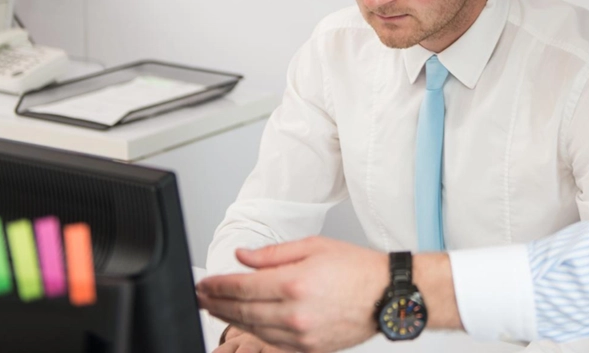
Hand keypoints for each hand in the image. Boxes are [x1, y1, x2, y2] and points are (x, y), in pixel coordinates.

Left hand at [196, 236, 388, 352]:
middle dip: (216, 303)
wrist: (387, 295)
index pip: (242, 286)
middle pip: (242, 310)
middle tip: (201, 296)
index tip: (204, 282)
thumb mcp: (314, 246)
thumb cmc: (356, 268)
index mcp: (295, 282)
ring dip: (230, 319)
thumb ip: (273, 254)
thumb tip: (242, 257)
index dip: (218, 285)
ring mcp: (301, 335)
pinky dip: (254, 331)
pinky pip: (271, 342)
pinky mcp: (308, 348)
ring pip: (254, 329)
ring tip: (216, 309)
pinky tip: (245, 322)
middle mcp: (295, 312)